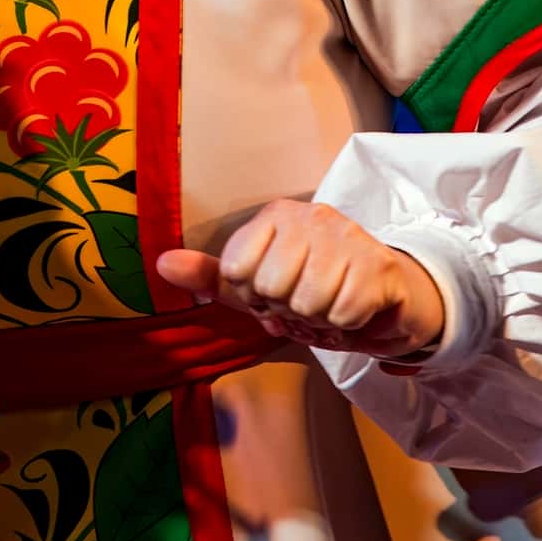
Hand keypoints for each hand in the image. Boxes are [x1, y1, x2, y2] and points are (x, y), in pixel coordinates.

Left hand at [153, 200, 444, 359]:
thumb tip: (160, 264)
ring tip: (328, 305)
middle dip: (286, 309)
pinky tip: (353, 308)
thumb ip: (210, 276)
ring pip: (308, 303)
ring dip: (317, 319)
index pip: (237, 269)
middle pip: (272, 288)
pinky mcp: (379, 264)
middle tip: (304, 301)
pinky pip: (342, 314)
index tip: (272, 290)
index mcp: (275, 215)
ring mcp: (348, 236)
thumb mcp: (255, 283)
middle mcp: (311, 216)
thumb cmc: (310, 285)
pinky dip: (345, 325)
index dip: (253, 294)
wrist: (381, 295)